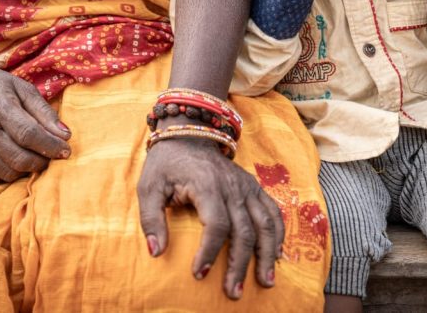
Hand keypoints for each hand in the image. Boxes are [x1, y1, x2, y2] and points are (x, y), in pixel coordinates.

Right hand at [0, 67, 71, 182]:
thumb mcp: (23, 89)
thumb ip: (44, 112)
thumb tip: (65, 135)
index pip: (29, 134)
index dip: (51, 146)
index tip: (66, 151)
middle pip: (19, 158)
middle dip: (42, 161)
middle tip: (52, 156)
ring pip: (7, 172)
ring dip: (27, 170)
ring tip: (35, 158)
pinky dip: (8, 174)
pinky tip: (16, 162)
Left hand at [138, 135, 284, 299]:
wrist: (189, 134)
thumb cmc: (166, 164)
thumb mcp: (149, 187)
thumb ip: (151, 219)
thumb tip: (156, 252)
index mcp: (207, 186)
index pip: (216, 225)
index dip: (209, 252)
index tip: (199, 274)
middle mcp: (233, 187)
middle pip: (244, 231)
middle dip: (240, 265)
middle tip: (233, 292)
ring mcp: (247, 186)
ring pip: (265, 224)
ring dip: (266, 254)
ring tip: (266, 282)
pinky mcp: (254, 187)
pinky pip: (273, 211)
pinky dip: (278, 234)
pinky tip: (277, 256)